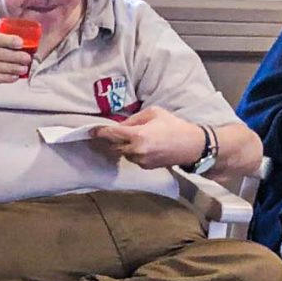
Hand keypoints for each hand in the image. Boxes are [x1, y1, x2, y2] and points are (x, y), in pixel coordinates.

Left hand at [87, 106, 203, 167]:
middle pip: (112, 146)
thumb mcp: (153, 113)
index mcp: (137, 135)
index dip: (99, 132)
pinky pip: (131, 158)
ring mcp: (140, 161)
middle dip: (109, 140)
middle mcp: (136, 150)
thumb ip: (133, 119)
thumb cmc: (173, 125)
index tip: (90, 130)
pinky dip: (131, 151)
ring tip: (129, 137)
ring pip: (121, 153)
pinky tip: (139, 145)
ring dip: (121, 146)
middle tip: (105, 133)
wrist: (191, 146)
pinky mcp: (144, 167)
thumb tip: (119, 124)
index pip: (112, 134)